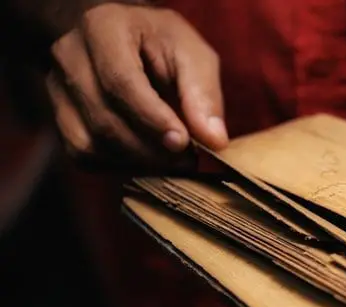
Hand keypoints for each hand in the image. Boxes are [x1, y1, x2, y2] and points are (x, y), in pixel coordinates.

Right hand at [45, 3, 227, 168]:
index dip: (153, 120)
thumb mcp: (191, 53)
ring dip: (136, 162)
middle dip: (150, 149)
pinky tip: (147, 161)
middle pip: (104, 119)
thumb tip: (215, 141)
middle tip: (187, 159)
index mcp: (103, 28)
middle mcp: (70, 57)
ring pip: (90, 143)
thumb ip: (203, 94)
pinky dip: (118, 166)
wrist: (122, 38)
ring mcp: (57, 89)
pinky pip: (83, 155)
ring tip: (172, 161)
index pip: (121, 82)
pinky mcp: (60, 117)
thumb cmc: (160, 43)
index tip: (184, 144)